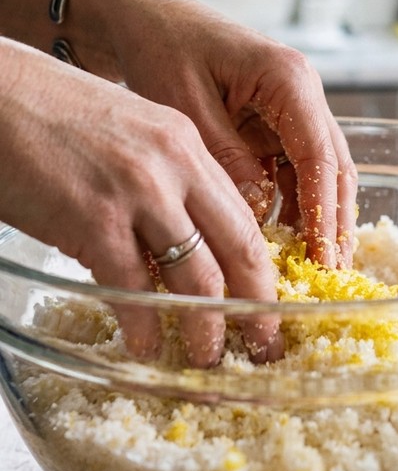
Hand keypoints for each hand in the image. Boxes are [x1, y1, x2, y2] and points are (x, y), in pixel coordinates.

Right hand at [0, 38, 282, 366]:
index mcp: (187, 144)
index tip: (270, 302)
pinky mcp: (93, 218)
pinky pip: (133, 288)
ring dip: (206, 327)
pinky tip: (145, 344)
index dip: (265, 269)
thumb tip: (185, 241)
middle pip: (240, 248)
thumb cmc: (53, 114)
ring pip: (197, 276)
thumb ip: (167, 180)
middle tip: (263, 345)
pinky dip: (145, 326)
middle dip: (258, 306)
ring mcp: (137, 192)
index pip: (246, 216)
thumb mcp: (131, 132)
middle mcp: (174, 166)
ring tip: (206, 355)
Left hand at [70, 0, 357, 267]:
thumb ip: (227, 159)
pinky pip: (292, 168)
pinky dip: (293, 203)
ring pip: (318, 171)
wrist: (140, 18)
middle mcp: (300, 92)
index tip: (325, 257)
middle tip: (331, 273)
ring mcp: (290, 107)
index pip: (319, 155)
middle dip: (334, 220)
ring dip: (319, 216)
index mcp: (287, 79)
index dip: (325, 211)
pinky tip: (287, 238)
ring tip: (316, 266)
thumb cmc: (160, 47)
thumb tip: (260, 213)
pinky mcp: (274, 121)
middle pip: (332, 165)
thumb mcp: (187, 105)